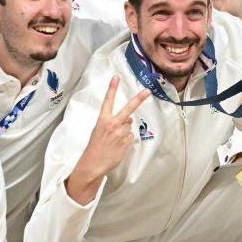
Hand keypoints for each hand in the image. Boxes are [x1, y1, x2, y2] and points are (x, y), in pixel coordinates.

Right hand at [66, 77, 150, 204]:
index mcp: (102, 120)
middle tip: (148, 90)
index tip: (116, 77)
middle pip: (129, 108)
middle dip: (139, 99)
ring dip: (124, 131)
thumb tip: (128, 119)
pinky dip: (126, 139)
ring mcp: (121, 133)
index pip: (108, 101)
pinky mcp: (127, 141)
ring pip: (129, 126)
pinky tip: (118, 146)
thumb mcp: (99, 131)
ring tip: (114, 140)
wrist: (93, 164)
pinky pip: (130, 136)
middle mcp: (113, 124)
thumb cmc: (95, 146)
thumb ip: (112, 122)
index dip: (112, 89)